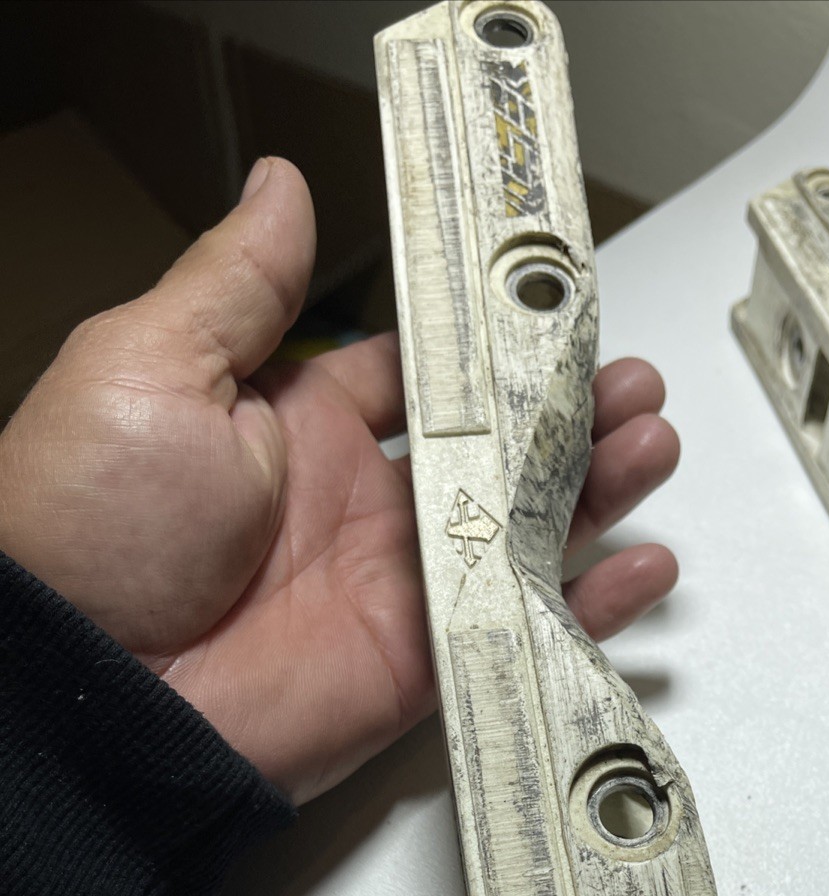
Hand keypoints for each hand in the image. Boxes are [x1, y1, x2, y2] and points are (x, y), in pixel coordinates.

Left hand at [0, 158, 678, 802]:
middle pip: (495, 447)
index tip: (548, 301)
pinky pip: (530, 626)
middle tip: (626, 376)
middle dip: (567, 410)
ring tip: (652, 437)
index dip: (486, 340)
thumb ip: (241, 284)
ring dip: (597, 484)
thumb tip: (281, 187)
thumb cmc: (94, 525)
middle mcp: (360, 504)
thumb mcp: (153, 368)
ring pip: (529, 526)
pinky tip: (642, 564)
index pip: (420, 371)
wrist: (93, 692)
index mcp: (299, 426)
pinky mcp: (427, 661)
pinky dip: (595, 603)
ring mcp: (401, 584)